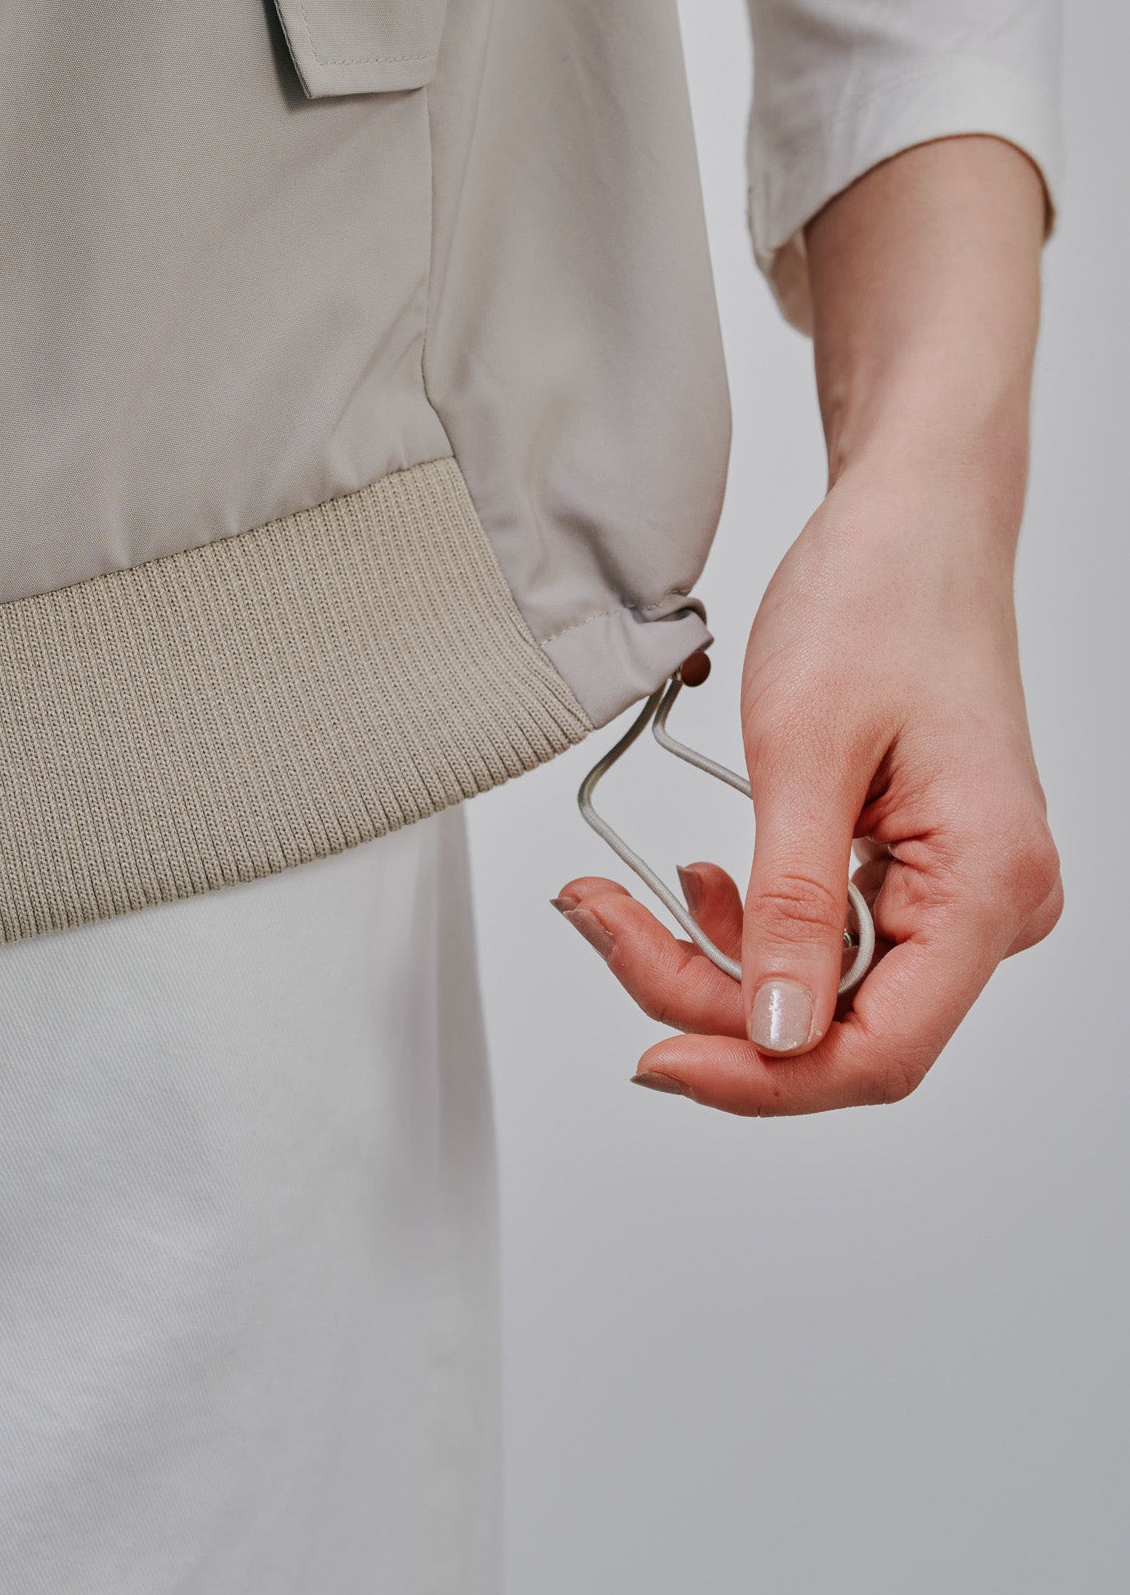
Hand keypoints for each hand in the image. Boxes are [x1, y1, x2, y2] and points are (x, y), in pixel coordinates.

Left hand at [554, 137, 1062, 1114]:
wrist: (912, 519)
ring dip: (715, 960)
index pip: (875, 1052)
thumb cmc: (882, 598)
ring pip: (821, 987)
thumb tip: (772, 1033)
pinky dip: (750, 924)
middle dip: (705, 996)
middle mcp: (990, 903)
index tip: (651, 1055)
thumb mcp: (806, 752)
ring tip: (626, 898)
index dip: (755, 1075)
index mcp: (986, 885)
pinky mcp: (918, 866)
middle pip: (836, 1025)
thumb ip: (788, 907)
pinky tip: (701, 885)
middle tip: (604, 922)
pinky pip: (830, 937)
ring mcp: (957, 887)